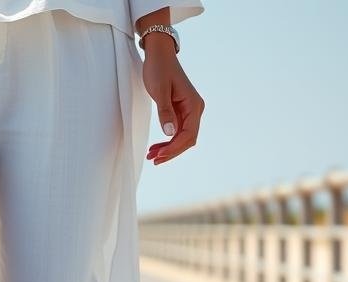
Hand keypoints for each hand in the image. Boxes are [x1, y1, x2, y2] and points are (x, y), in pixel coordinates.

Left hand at [141, 34, 204, 165]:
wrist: (159, 54)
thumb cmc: (159, 69)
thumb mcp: (159, 90)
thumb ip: (165, 112)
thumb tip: (170, 133)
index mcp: (193, 105)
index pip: (188, 134)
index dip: (174, 148)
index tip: (159, 155)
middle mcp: (195, 109)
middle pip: (187, 139)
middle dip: (171, 152)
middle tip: (154, 160)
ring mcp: (189, 111)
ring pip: (182, 137)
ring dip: (168, 148)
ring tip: (152, 156)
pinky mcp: (181, 111)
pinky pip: (177, 131)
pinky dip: (167, 141)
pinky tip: (156, 147)